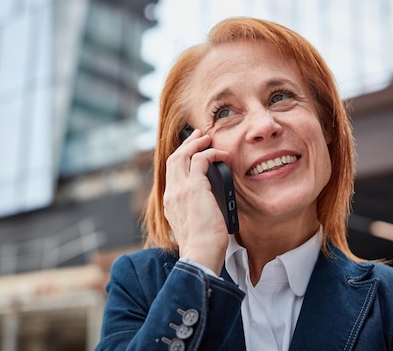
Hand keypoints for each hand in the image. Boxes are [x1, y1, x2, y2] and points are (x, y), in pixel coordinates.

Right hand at [163, 129, 228, 274]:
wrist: (200, 255)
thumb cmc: (202, 247)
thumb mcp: (193, 226)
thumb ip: (195, 212)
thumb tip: (210, 205)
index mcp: (170, 203)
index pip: (171, 173)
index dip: (181, 159)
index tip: (191, 152)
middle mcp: (171, 193)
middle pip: (173, 159)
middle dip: (186, 145)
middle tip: (199, 137)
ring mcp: (180, 190)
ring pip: (182, 155)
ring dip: (196, 144)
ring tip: (208, 139)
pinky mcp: (194, 188)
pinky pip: (201, 160)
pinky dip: (211, 153)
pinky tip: (222, 155)